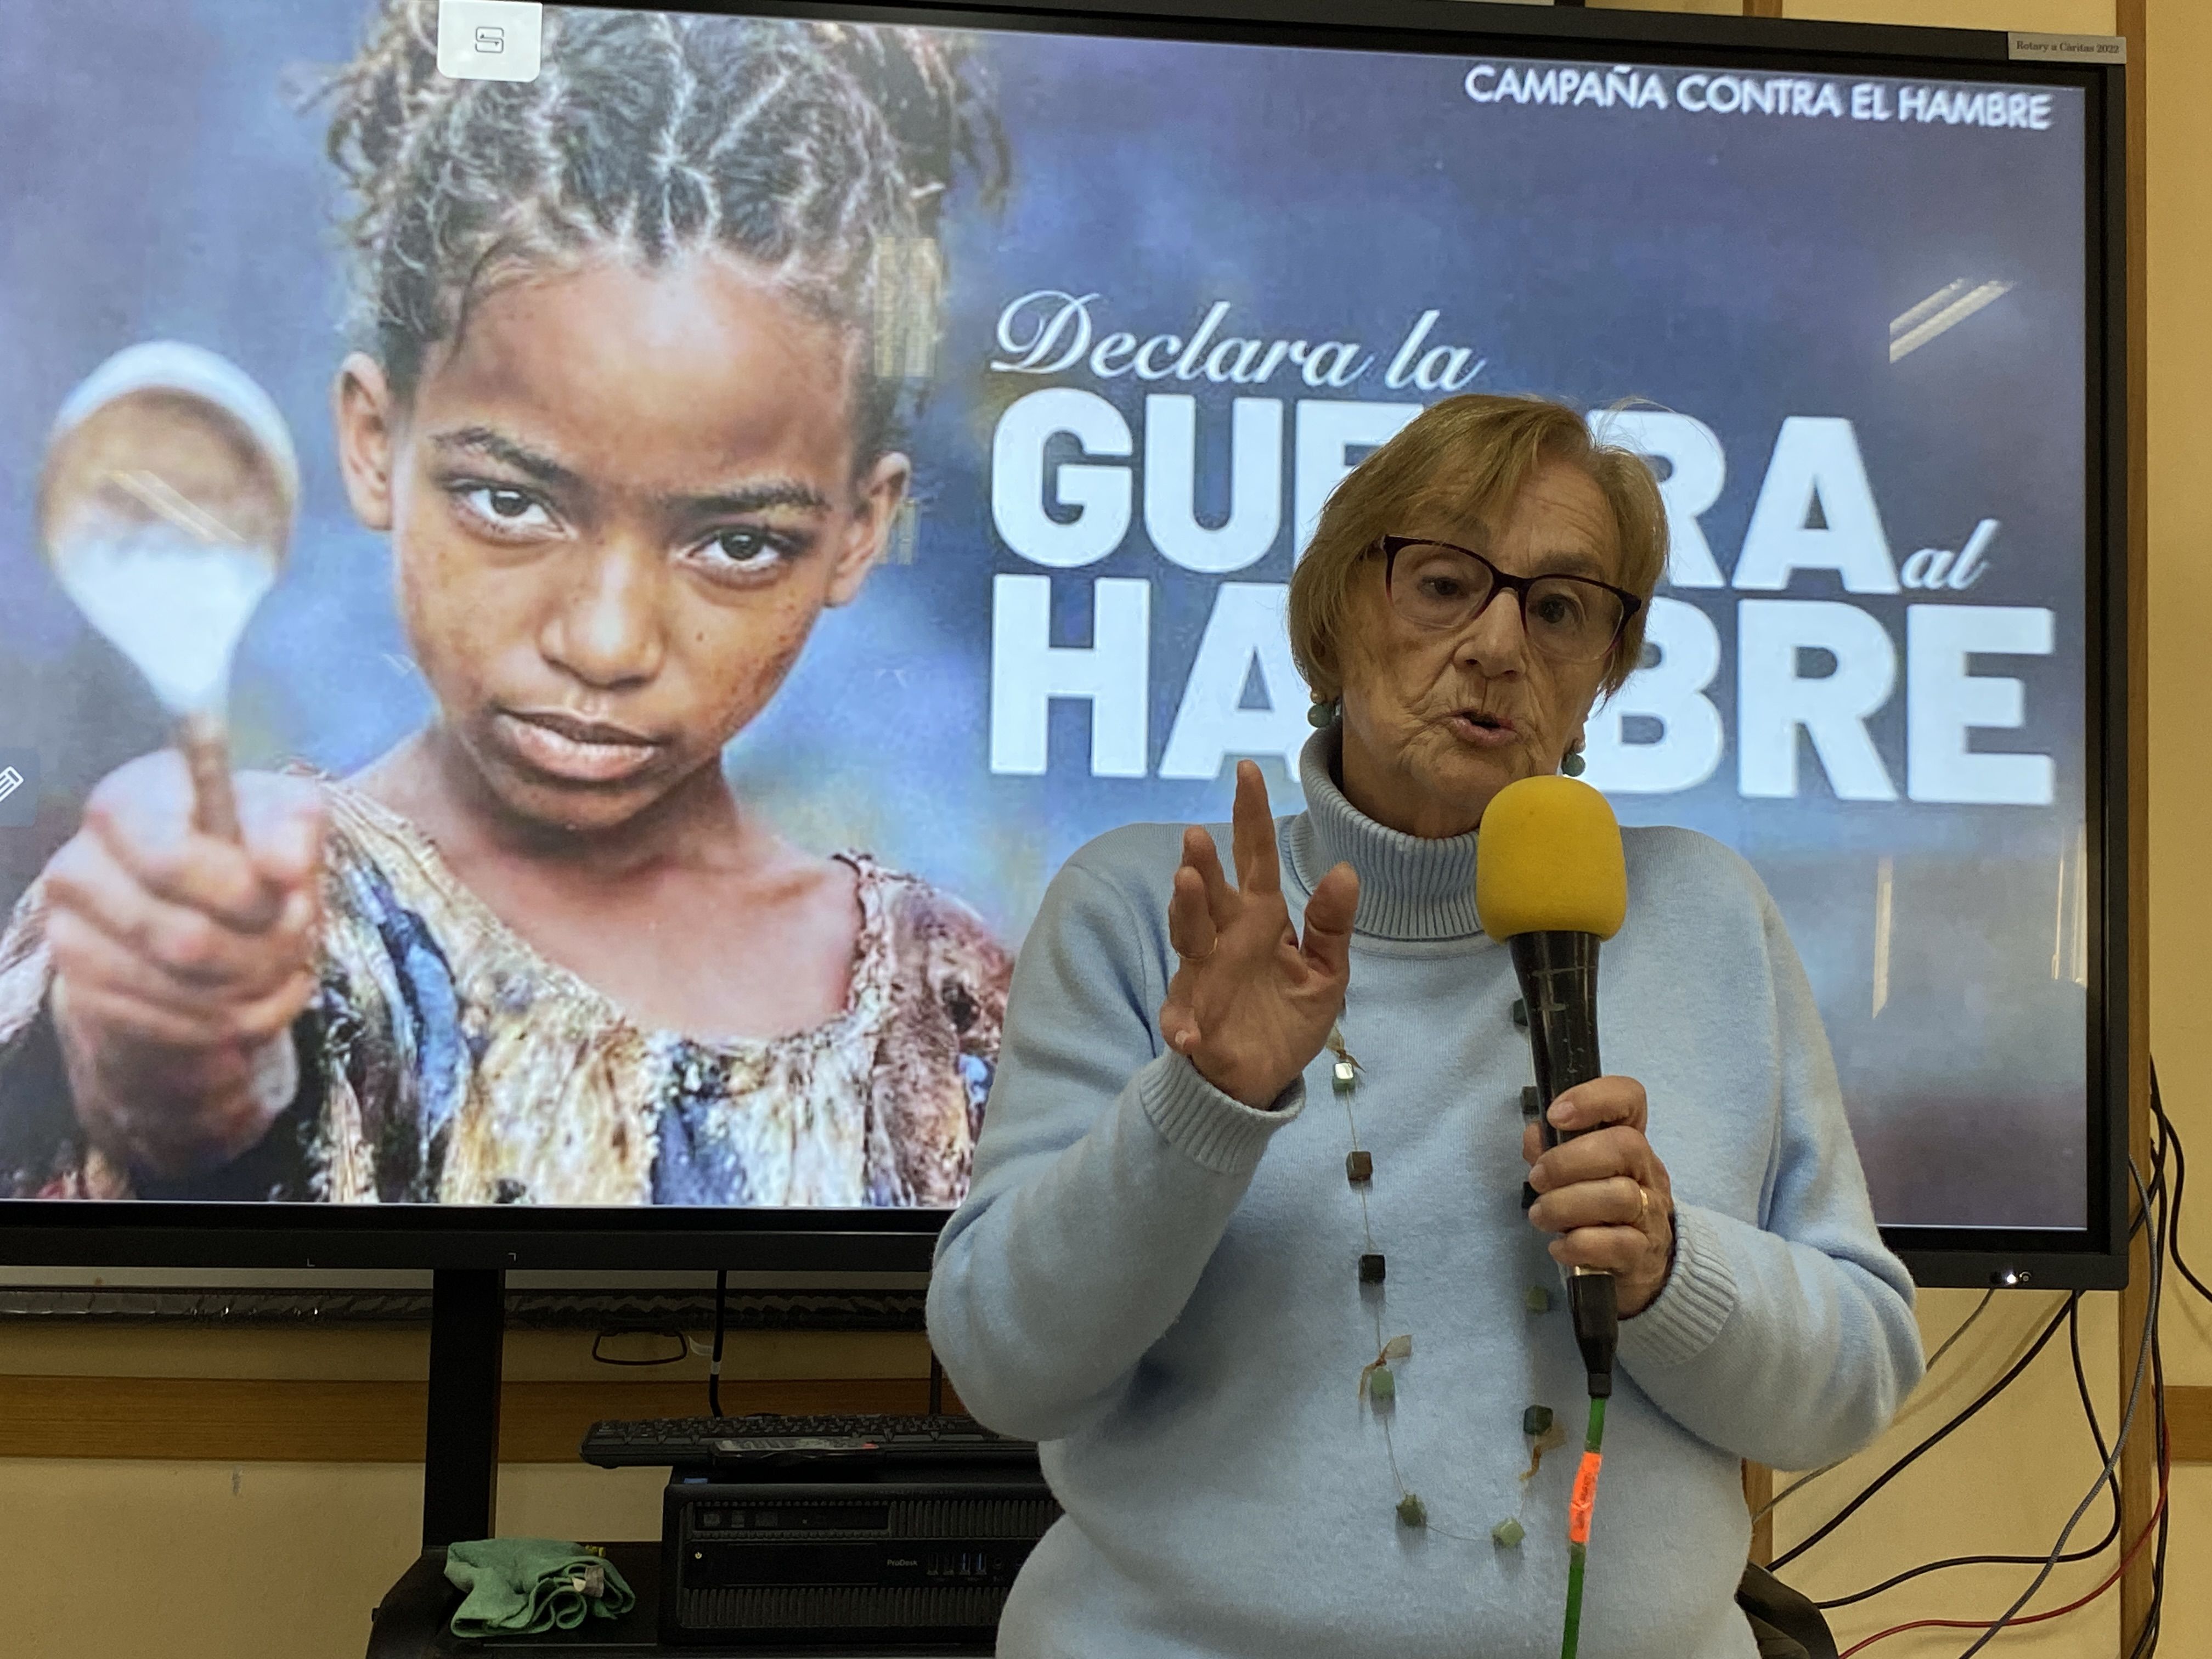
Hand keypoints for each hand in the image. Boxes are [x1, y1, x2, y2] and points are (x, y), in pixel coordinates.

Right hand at [40, 749, 326, 1177]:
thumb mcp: (286, 814)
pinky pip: (171, 1030)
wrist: (204, 896)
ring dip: (257, 988)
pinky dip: (235, 1024)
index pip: (171, 860)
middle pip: (185, 939)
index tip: (292, 892)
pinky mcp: (84, 996)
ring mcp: (71, 938)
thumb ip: (293, 827)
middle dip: (267, 947)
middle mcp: (77, 870)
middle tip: (302, 935)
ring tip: (287, 964)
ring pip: (183, 993)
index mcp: (123, 805)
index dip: (243, 891)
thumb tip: (287, 868)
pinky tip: (260, 998)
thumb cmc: (249, 839)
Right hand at [1157, 760, 1357, 1109]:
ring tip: (1186, 882)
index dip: (1250, 816)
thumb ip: (1332, 926)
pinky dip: (1181, 1027)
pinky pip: (1182, 1022)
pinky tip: (1187, 1034)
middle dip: (1203, 863)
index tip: (1247, 769)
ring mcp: (1204, 978)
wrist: (1261, 1078)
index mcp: (1261, 920)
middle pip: (1212, 892)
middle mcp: (1227, 939)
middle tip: (1198, 834)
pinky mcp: (1192, 1023)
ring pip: (1189, 936)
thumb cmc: (1287, 1018)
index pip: (1255, 860)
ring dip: (1185, 910)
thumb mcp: (1326, 973)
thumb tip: (1345, 870)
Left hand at [1523, 1076, 1675, 1316]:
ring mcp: (1649, 1215)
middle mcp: (1646, 1173)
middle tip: (1538, 1179)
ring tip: (1541, 1216)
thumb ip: (1553, 1149)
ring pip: (1619, 1197)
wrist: (1642, 1268)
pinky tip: (1560, 1247)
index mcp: (1629, 1143)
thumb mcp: (1578, 1174)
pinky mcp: (1641, 1255)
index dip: (1594, 1098)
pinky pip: (1615, 1244)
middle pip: (1624, 1147)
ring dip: (1566, 1205)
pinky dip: (1578, 1244)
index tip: (1556, 1116)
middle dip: (1569, 1161)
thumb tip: (1535, 1136)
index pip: (1630, 1100)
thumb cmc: (1600, 1211)